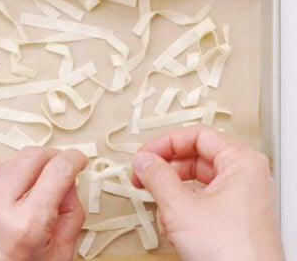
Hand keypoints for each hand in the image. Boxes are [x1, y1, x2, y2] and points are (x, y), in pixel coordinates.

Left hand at [0, 147, 87, 260]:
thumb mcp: (58, 255)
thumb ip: (71, 213)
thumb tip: (68, 181)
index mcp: (28, 225)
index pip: (59, 169)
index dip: (74, 159)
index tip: (77, 160)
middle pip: (33, 157)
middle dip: (52, 159)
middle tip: (57, 170)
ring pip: (8, 162)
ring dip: (24, 170)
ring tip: (27, 193)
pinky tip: (4, 188)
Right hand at [131, 125, 283, 260]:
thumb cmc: (233, 252)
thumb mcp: (181, 207)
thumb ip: (157, 177)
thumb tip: (143, 161)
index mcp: (241, 162)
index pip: (198, 136)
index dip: (166, 143)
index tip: (144, 155)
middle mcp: (244, 177)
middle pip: (195, 157)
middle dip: (165, 168)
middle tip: (141, 176)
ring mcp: (239, 198)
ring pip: (195, 181)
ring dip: (171, 192)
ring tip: (158, 204)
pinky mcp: (231, 218)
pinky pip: (200, 201)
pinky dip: (181, 208)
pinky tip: (172, 225)